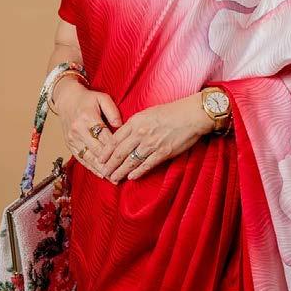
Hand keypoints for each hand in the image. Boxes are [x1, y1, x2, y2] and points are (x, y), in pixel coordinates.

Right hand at [52, 75, 123, 178]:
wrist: (67, 99)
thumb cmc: (88, 98)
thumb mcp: (102, 98)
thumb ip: (113, 111)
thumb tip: (120, 126)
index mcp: (88, 117)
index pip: (104, 136)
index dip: (115, 148)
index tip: (127, 157)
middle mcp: (79, 130)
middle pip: (96, 150)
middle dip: (110, 163)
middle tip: (122, 173)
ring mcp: (72, 138)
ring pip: (88, 157)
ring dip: (101, 169)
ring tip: (113, 178)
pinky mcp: (69, 144)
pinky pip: (80, 158)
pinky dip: (91, 167)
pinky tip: (100, 174)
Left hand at [97, 93, 214, 182]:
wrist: (191, 115)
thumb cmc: (171, 112)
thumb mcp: (148, 113)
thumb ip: (135, 124)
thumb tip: (125, 135)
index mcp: (136, 121)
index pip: (115, 139)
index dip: (105, 152)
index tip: (99, 159)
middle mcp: (140, 133)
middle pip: (119, 153)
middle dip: (109, 165)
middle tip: (103, 173)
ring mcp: (151, 144)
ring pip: (130, 161)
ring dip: (120, 172)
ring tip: (113, 179)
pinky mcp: (162, 152)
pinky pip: (146, 165)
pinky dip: (137, 172)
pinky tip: (131, 177)